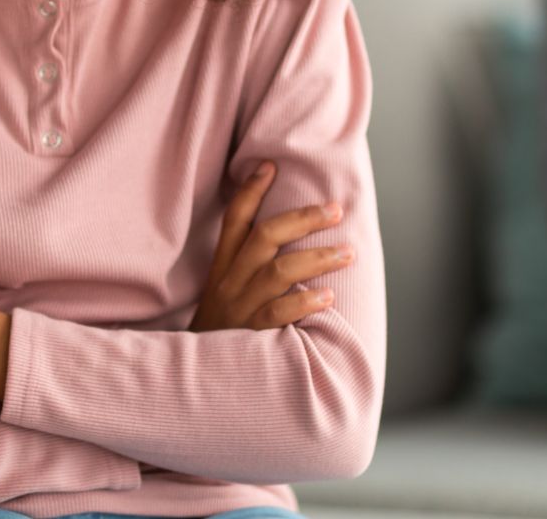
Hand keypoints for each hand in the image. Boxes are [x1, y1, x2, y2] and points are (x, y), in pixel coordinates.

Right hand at [189, 160, 353, 331]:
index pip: (234, 220)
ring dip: (317, 258)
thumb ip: (248, 267)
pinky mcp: (249, 336)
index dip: (250, 190)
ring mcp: (238, 308)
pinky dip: (304, 303)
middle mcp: (228, 283)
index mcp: (222, 268)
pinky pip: (277, 314)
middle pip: (263, 237)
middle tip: (335, 210)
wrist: (198, 380)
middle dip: (302, 219)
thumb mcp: (225, 294)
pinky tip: (328, 298)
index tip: (270, 165)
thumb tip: (290, 240)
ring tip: (348, 254)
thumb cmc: (223, 332)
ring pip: (277, 272)